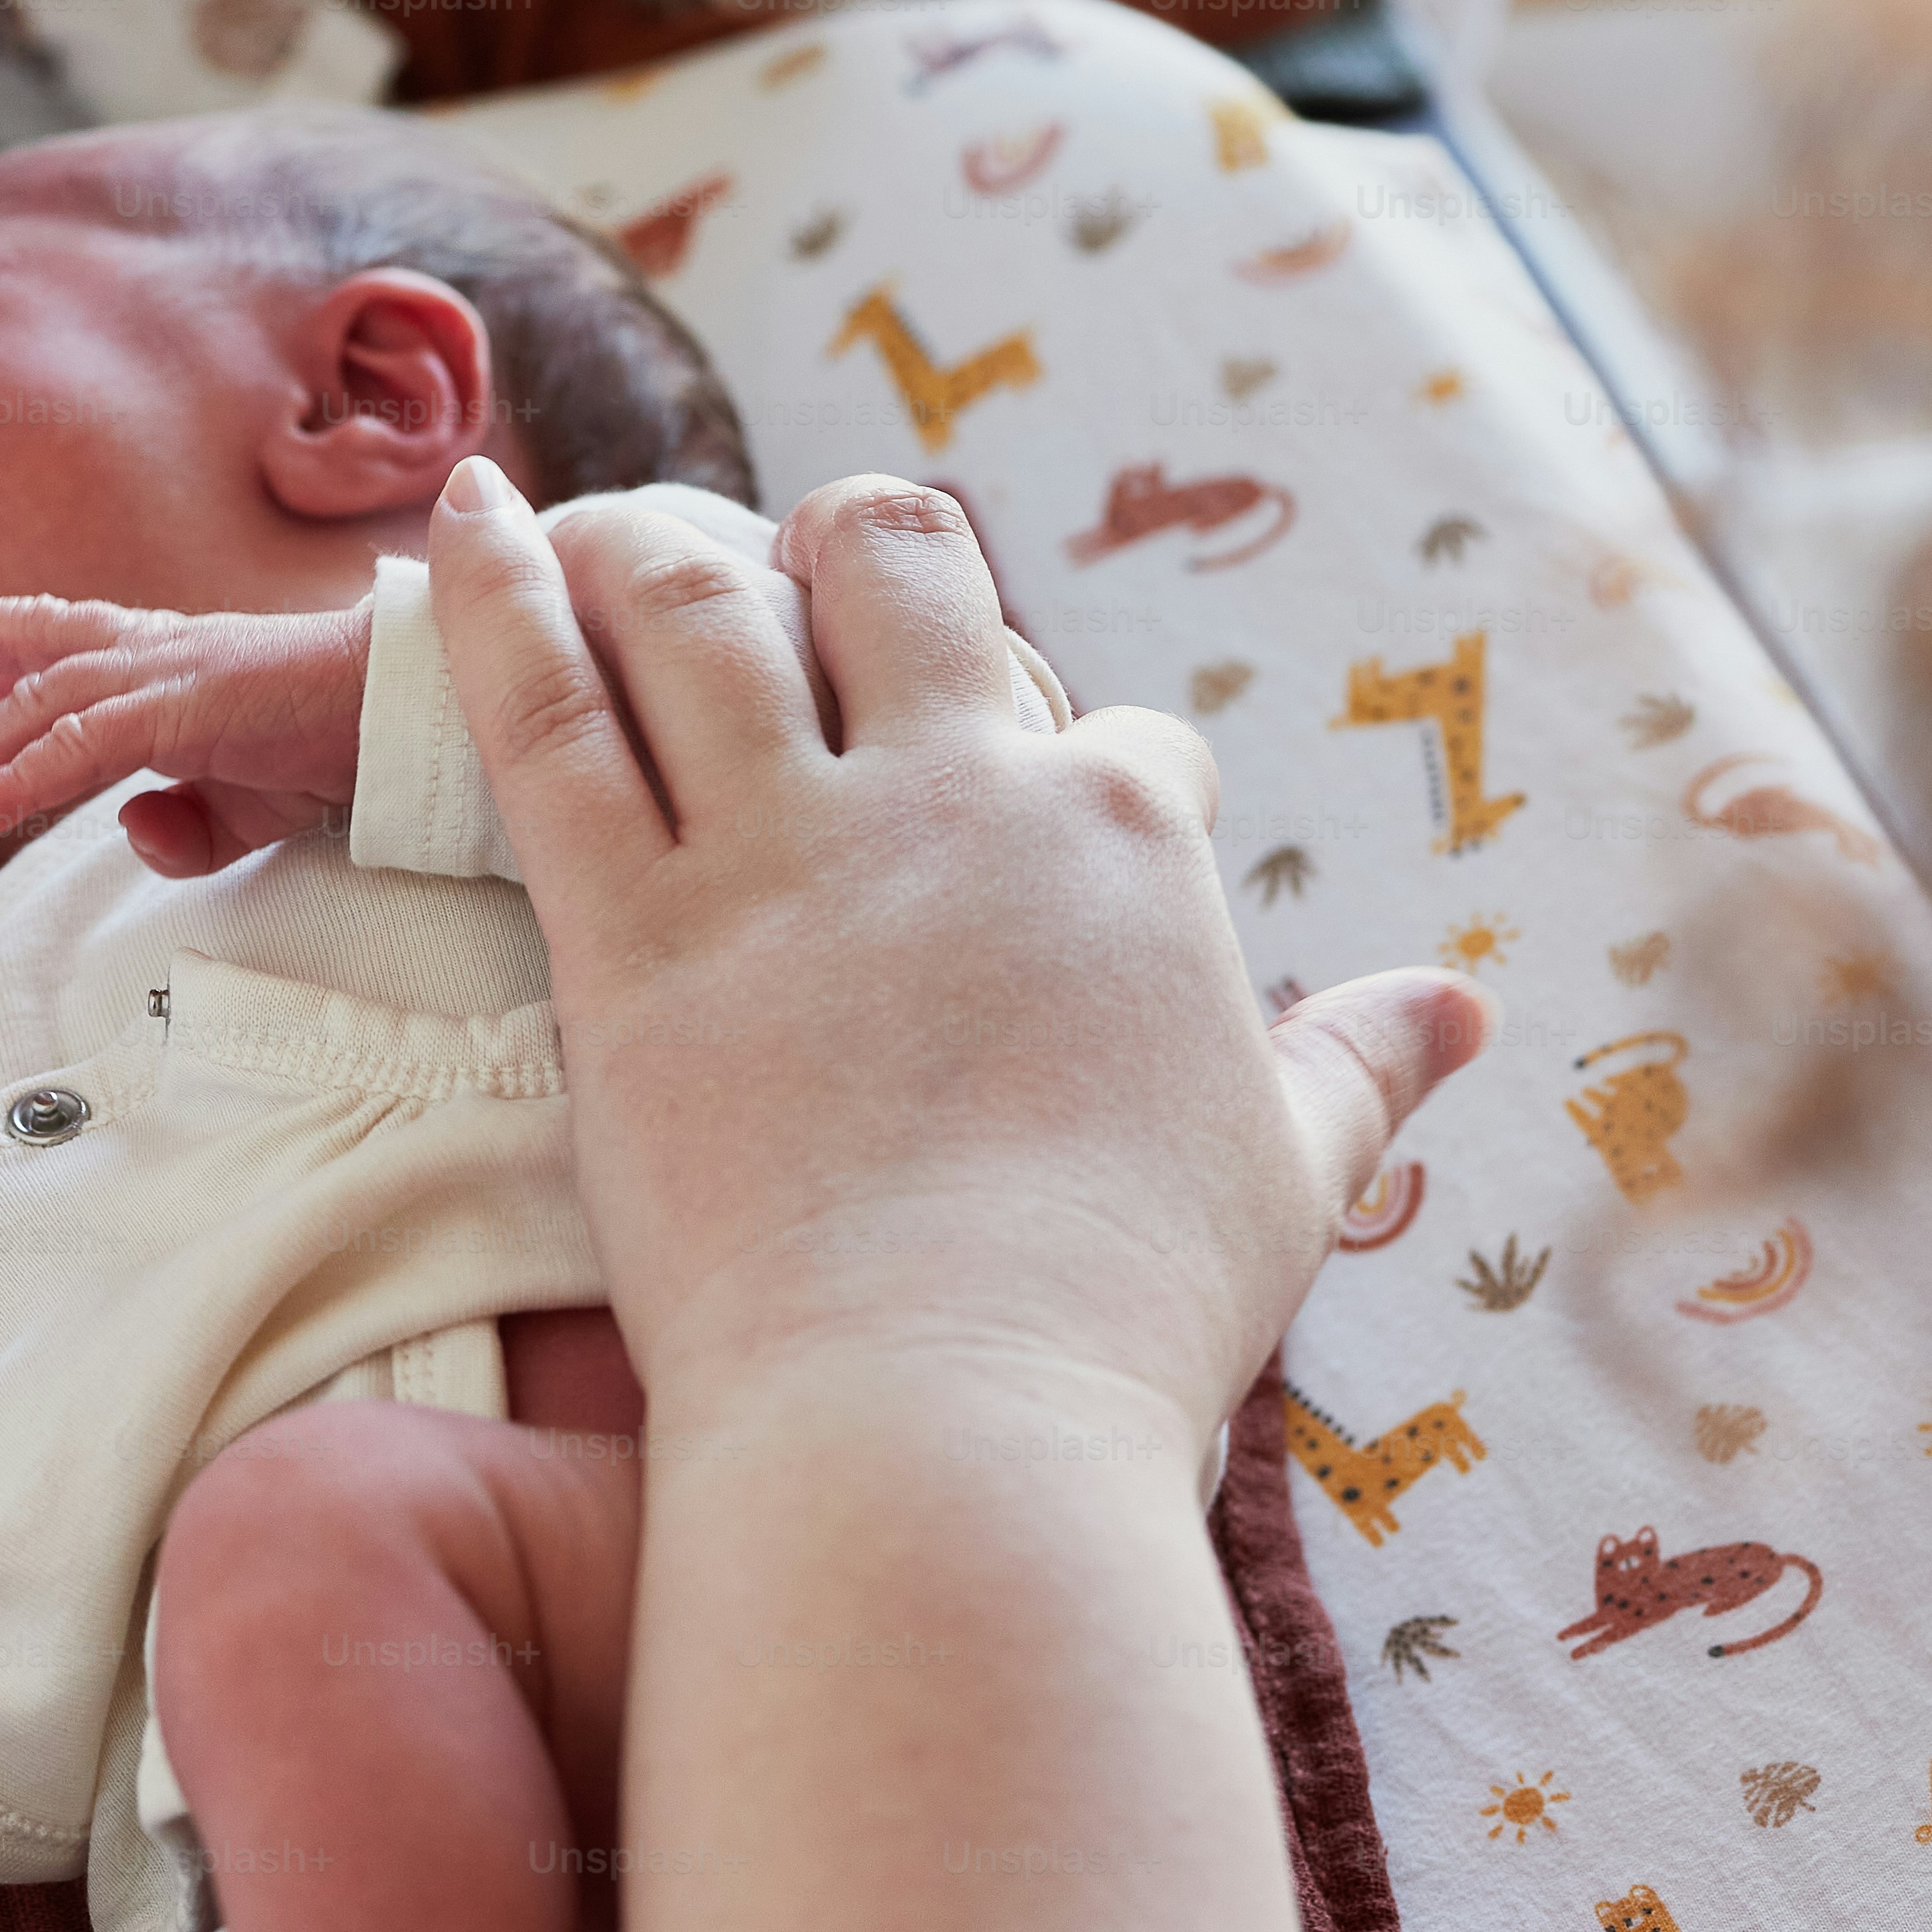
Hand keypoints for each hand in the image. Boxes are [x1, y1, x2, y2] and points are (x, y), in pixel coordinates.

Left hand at [0, 595, 372, 880]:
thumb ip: (186, 824)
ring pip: (44, 705)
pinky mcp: (190, 706)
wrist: (412, 710)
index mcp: (166, 661)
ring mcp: (170, 672)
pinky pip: (86, 744)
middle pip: (31, 653)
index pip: (58, 638)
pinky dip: (27, 776)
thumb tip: (130, 829)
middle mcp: (156, 650)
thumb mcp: (247, 804)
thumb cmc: (339, 744)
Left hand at [423, 460, 1489, 1429]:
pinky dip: (494, 597)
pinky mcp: (629, 929)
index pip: (1113, 731)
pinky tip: (466, 513)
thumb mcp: (1291, 1172)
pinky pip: (542, 715)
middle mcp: (956, 798)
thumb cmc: (1125, 1315)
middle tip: (804, 586)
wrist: (944, 1418)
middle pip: (896, 566)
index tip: (1044, 834)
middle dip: (856, 546)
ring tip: (612, 525)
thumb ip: (1363, 1064)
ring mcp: (782, 852)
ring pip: (703, 606)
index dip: (1083, 767)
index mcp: (1123, 837)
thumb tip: (1465, 1005)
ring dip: (653, 541)